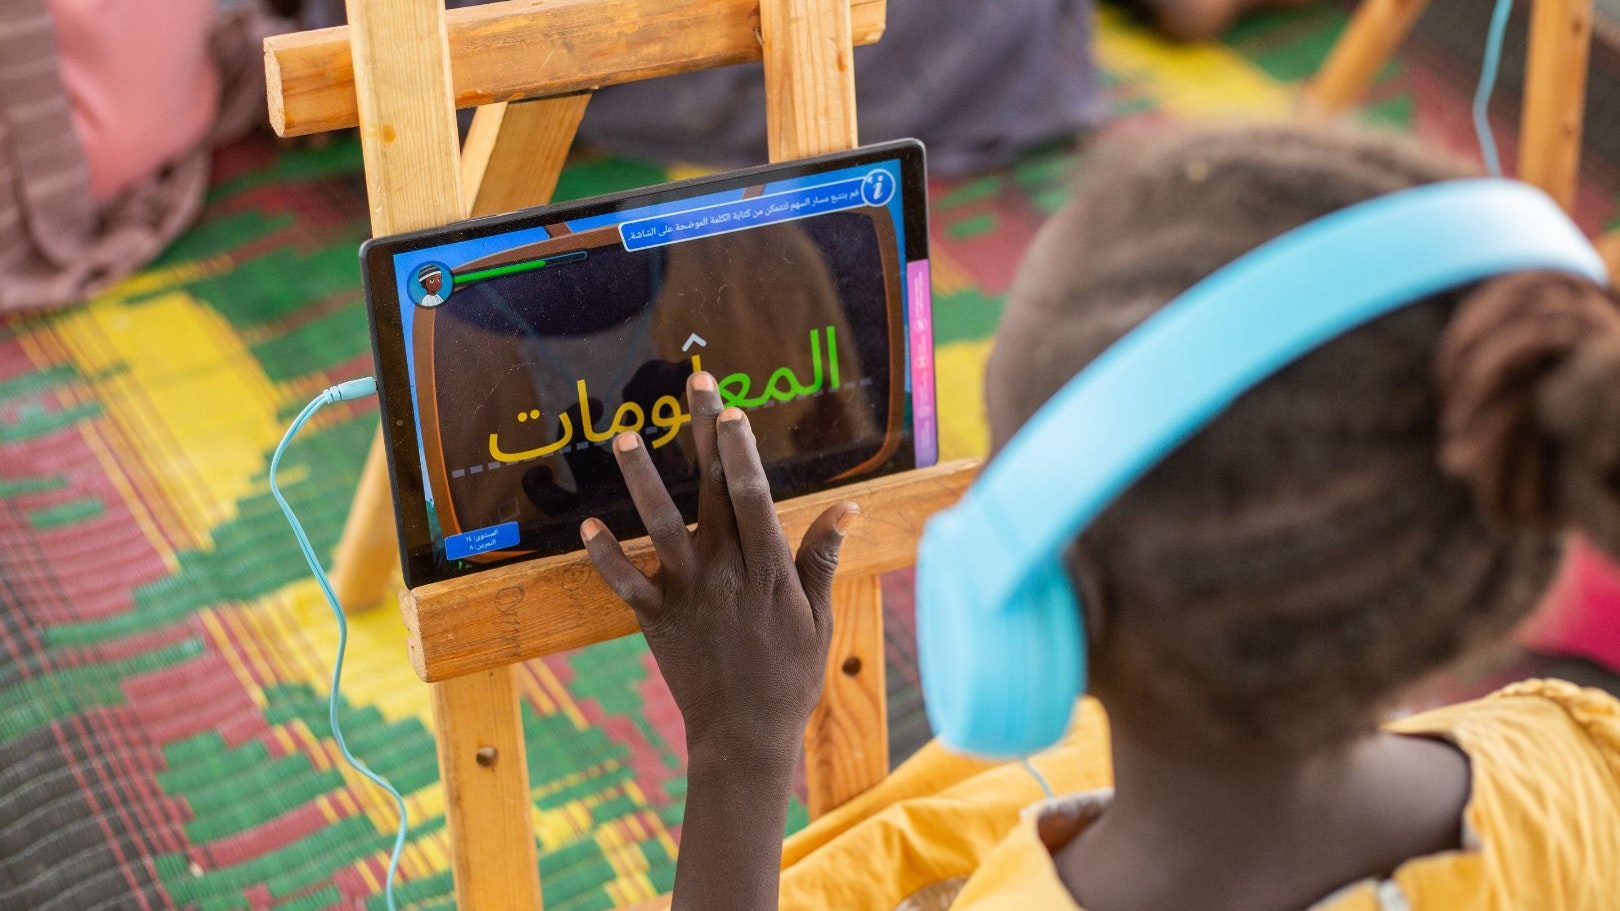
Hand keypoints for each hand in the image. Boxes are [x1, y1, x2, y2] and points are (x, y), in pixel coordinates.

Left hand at [580, 371, 859, 766]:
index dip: (741, 449)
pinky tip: (586, 526)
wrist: (746, 735)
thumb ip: (822, 558)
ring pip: (661, 525)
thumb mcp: (819, 616)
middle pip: (711, 489)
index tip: (734, 409)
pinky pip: (625, 583)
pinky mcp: (657, 618)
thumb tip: (848, 505)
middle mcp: (726, 570)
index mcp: (767, 567)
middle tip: (697, 384)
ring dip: (643, 479)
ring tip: (628, 435)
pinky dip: (605, 557)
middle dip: (705, 433)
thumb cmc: (790, 674)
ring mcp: (688, 593)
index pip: (753, 493)